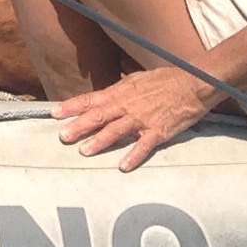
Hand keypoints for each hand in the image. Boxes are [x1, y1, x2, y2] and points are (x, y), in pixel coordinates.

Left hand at [54, 65, 222, 171]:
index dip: (71, 106)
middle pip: (98, 116)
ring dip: (99, 141)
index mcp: (120, 92)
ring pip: (116, 131)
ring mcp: (142, 119)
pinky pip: (144, 145)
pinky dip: (133, 156)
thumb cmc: (164, 80)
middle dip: (78, 126)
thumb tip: (104, 96)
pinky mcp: (159, 131)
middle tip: (62, 136)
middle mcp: (127, 105)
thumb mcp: (136, 80)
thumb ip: (119, 90)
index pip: (90, 99)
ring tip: (84, 151)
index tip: (54, 113)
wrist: (192, 84)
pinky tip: (123, 166)